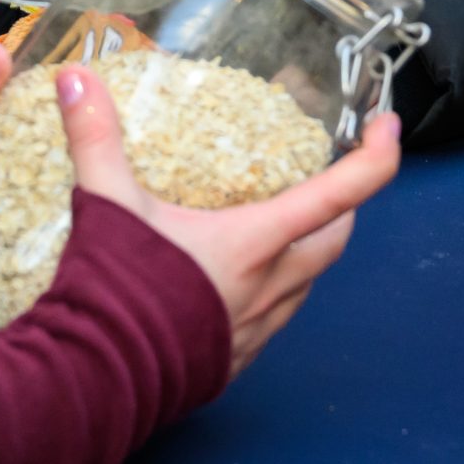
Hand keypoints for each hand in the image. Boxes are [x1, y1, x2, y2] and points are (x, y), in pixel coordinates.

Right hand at [53, 65, 402, 375]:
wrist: (97, 383)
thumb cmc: (115, 295)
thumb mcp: (107, 206)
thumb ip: (96, 139)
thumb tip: (78, 80)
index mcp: (256, 241)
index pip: (343, 191)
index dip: (377, 154)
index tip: (386, 125)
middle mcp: (271, 285)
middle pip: (336, 240)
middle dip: (343, 206)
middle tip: (325, 179)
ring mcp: (257, 326)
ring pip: (306, 282)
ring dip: (304, 251)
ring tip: (276, 226)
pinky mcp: (235, 358)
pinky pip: (272, 318)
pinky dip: (271, 292)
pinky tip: (234, 282)